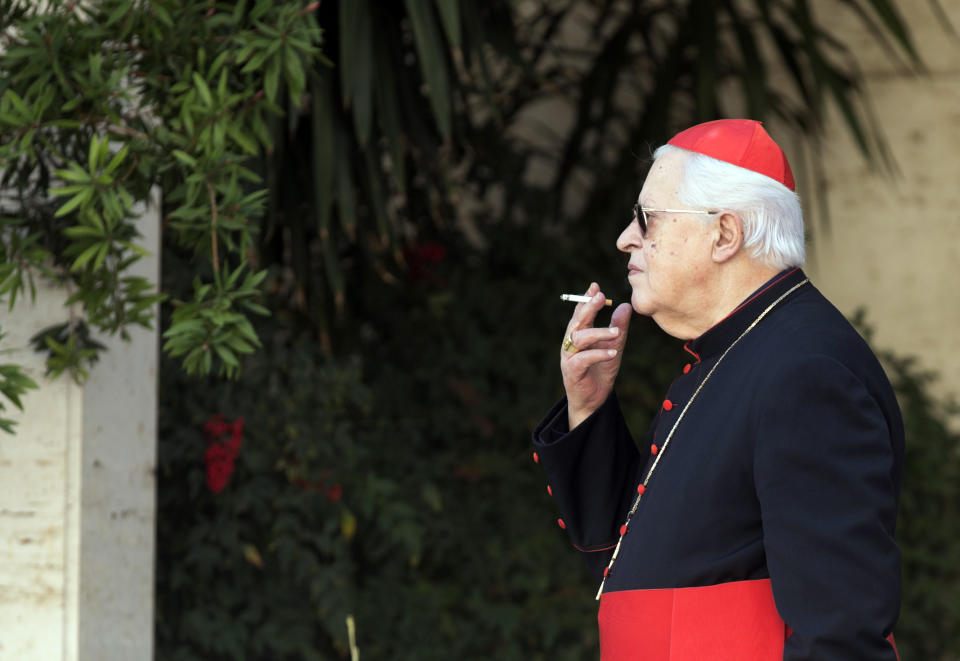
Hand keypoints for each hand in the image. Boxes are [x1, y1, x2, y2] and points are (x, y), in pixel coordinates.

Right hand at [560, 282, 631, 428]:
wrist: (594, 400)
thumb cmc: (600, 371)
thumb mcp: (614, 347)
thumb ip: (618, 328)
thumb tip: (625, 306)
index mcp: (579, 335)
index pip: (581, 313)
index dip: (586, 299)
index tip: (595, 287)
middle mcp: (571, 343)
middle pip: (576, 322)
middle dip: (588, 308)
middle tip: (600, 297)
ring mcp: (569, 357)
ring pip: (580, 339)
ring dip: (598, 333)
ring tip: (616, 332)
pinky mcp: (572, 371)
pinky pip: (583, 359)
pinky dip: (598, 354)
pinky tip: (612, 352)